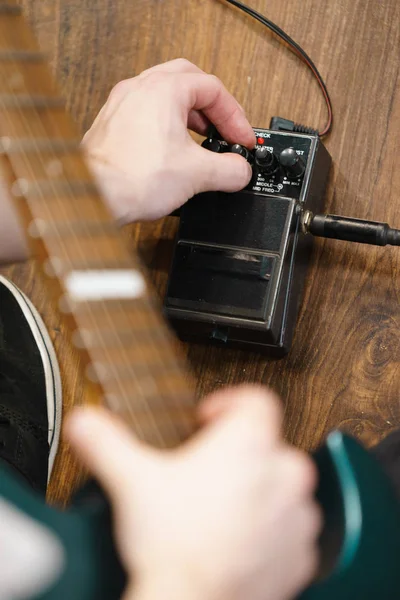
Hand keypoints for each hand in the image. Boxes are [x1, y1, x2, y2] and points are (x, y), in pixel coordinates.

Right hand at [66, 386, 320, 599]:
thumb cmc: (172, 544)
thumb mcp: (132, 480)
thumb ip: (107, 442)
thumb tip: (84, 422)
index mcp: (250, 443)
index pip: (256, 399)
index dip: (228, 403)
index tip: (207, 421)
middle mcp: (283, 474)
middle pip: (268, 444)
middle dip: (239, 453)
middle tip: (205, 472)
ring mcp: (297, 516)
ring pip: (282, 488)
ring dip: (258, 492)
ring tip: (220, 509)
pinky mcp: (300, 555)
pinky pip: (290, 531)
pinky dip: (269, 531)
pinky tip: (236, 540)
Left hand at [81, 59, 255, 222]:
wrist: (94, 195)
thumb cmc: (131, 178)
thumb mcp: (197, 174)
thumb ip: (228, 170)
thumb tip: (240, 172)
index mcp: (164, 90)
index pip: (213, 88)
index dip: (235, 115)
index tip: (241, 139)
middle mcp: (140, 89)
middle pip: (189, 80)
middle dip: (212, 106)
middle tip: (224, 127)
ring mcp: (122, 104)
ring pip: (165, 94)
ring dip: (189, 113)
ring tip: (202, 138)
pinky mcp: (113, 124)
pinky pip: (147, 112)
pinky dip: (167, 124)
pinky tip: (172, 148)